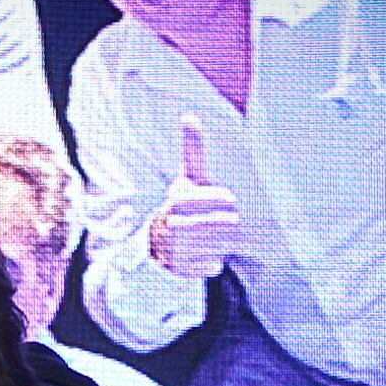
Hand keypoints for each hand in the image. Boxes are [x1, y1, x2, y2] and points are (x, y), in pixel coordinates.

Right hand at [147, 116, 242, 279]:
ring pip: (223, 246)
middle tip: (215, 224)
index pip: (227, 200)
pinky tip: (197, 254)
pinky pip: (213, 265)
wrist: (157, 240)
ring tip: (206, 238)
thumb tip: (189, 115)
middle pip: (228, 225)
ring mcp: (175, 249)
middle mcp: (174, 224)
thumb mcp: (188, 178)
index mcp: (179, 199)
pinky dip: (211, 262)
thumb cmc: (183, 204)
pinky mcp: (180, 270)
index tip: (221, 202)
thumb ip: (193, 150)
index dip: (228, 202)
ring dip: (221, 244)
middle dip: (226, 225)